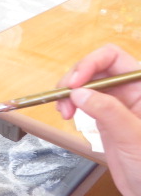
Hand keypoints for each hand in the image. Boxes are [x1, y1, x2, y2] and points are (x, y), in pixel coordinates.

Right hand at [56, 44, 140, 195]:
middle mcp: (130, 90)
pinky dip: (70, 104)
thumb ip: (108, 112)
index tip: (75, 83)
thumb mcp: (133, 137)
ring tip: (63, 111)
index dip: (91, 64)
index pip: (114, 57)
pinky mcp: (106, 117)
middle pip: (95, 68)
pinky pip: (83, 101)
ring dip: (68, 93)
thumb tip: (78, 93)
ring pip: (85, 84)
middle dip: (75, 80)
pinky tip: (67, 115)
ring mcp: (117, 104)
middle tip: (63, 99)